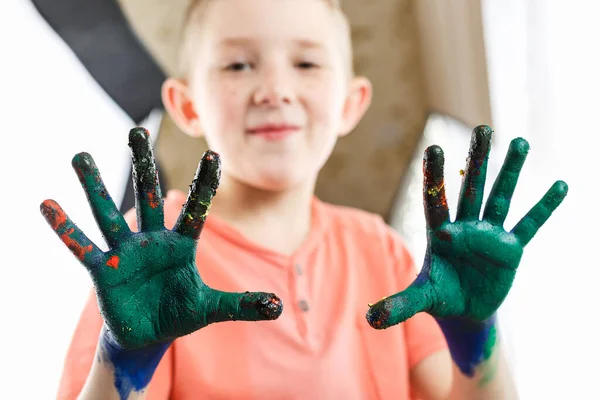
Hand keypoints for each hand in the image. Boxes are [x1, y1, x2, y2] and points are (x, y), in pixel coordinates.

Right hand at [41, 127, 282, 348]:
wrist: (149, 334)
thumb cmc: (180, 314)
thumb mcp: (211, 308)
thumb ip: (242, 304)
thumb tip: (279, 306)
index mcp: (181, 245)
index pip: (195, 210)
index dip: (205, 185)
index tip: (214, 156)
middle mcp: (152, 240)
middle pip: (148, 195)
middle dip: (142, 164)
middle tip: (135, 131)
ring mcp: (125, 252)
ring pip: (109, 214)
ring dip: (94, 187)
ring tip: (80, 156)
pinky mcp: (102, 270)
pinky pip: (81, 246)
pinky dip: (65, 229)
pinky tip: (47, 204)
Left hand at [367, 125, 567, 328]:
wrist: (464, 311)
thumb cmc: (439, 298)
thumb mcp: (421, 300)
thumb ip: (399, 304)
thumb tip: (370, 318)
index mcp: (439, 234)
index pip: (435, 200)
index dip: (434, 177)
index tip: (434, 148)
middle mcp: (465, 227)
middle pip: (471, 188)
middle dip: (478, 160)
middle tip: (483, 130)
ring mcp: (489, 235)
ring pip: (500, 197)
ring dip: (511, 172)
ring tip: (521, 142)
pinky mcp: (511, 249)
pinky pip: (529, 225)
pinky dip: (544, 208)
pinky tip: (560, 186)